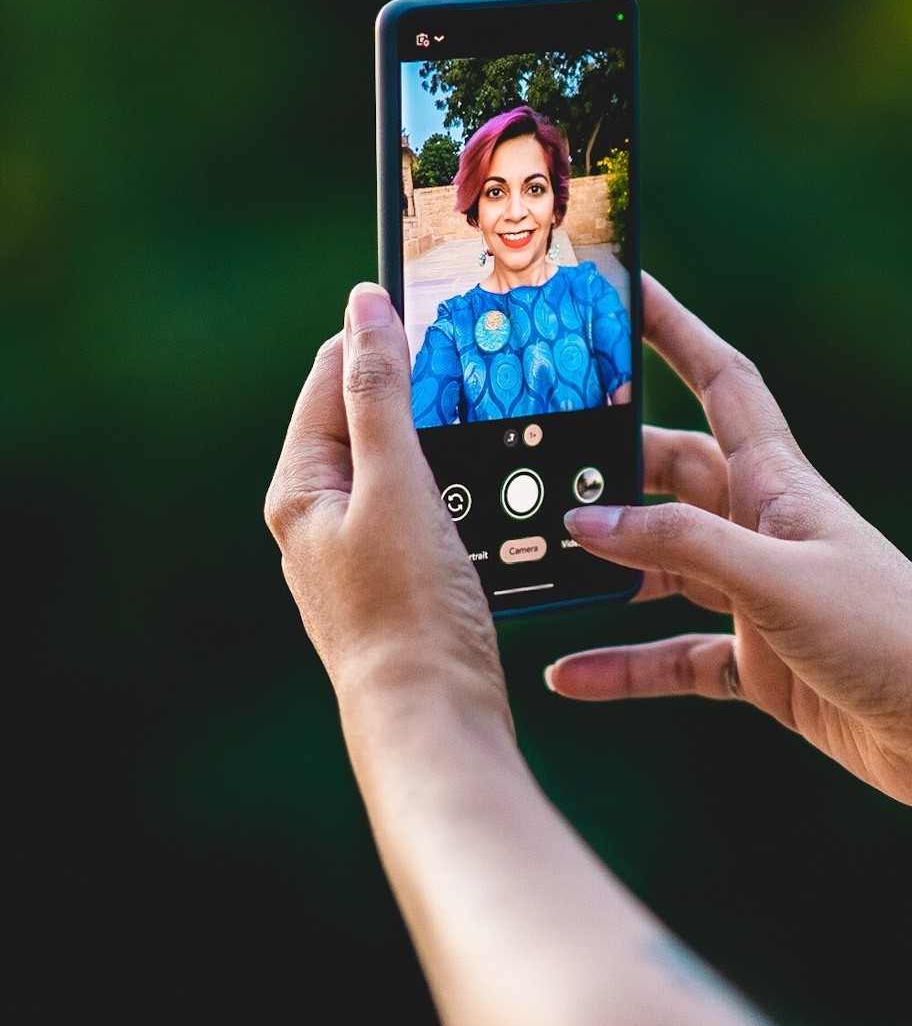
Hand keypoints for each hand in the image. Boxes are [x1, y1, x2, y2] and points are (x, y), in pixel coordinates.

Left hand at [264, 284, 506, 719]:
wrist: (434, 718)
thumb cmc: (411, 609)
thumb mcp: (398, 483)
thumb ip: (382, 392)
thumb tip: (365, 307)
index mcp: (301, 487)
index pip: (334, 376)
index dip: (386, 338)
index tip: (446, 310)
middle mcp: (319, 518)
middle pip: (369, 419)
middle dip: (420, 389)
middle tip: (482, 364)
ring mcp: (358, 554)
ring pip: (403, 466)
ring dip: (444, 442)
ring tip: (496, 424)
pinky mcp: (399, 583)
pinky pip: (427, 510)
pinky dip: (458, 490)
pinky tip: (495, 495)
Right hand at [549, 276, 911, 818]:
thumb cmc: (889, 634)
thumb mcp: (775, 580)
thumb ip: (681, 545)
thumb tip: (587, 520)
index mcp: (777, 484)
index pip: (720, 381)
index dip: (675, 329)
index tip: (625, 287)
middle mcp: (764, 529)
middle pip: (670, 478)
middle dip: (606, 467)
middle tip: (532, 463)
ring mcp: (760, 596)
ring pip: (663, 567)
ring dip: (606, 572)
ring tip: (534, 571)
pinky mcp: (761, 662)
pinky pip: (675, 653)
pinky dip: (625, 663)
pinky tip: (568, 676)